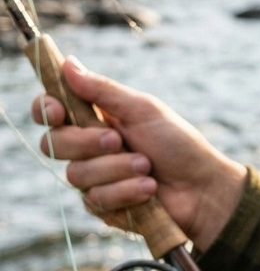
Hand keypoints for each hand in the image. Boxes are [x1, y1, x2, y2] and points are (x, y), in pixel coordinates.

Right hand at [32, 57, 246, 251]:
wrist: (202, 187)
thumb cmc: (178, 143)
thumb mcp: (144, 110)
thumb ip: (104, 91)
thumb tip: (68, 64)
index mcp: (96, 118)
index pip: (51, 111)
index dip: (45, 109)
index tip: (58, 111)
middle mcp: (88, 148)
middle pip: (53, 144)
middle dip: (87, 143)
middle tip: (120, 141)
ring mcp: (94, 178)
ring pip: (75, 174)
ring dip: (117, 169)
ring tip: (147, 167)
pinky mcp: (102, 206)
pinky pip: (94, 200)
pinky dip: (126, 191)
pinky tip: (148, 189)